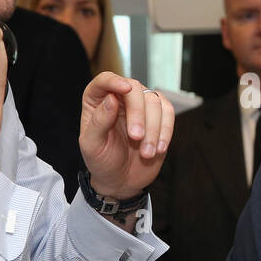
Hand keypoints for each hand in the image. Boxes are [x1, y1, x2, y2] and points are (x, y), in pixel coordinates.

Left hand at [79, 73, 173, 199]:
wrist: (120, 180)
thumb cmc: (102, 161)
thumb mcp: (92, 145)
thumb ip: (99, 122)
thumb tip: (111, 97)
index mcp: (97, 101)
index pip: (105, 80)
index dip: (114, 81)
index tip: (125, 88)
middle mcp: (120, 98)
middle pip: (134, 89)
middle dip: (138, 113)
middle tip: (136, 137)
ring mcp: (141, 106)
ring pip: (154, 101)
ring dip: (153, 128)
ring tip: (146, 152)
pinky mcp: (158, 117)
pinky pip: (168, 113)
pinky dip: (166, 130)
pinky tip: (159, 148)